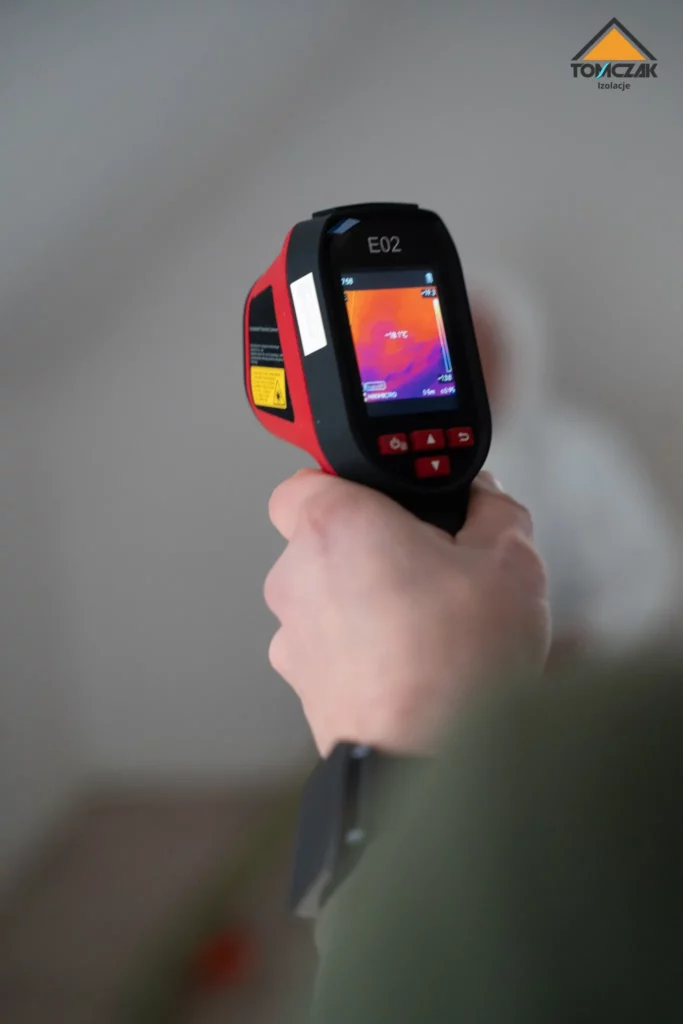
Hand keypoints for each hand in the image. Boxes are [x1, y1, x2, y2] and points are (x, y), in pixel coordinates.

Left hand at [264, 471, 549, 755]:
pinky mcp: (302, 687)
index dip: (347, 484)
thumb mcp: (509, 559)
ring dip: (366, 601)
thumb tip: (484, 497)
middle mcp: (296, 577)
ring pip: (328, 597)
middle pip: (324, 541)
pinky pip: (330, 647)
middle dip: (372, 547)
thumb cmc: (458, 658)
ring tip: (429, 627)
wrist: (430, 760)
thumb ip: (493, 509)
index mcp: (334, 526)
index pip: (306, 479)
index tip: (388, 500)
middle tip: (429, 566)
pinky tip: (412, 665)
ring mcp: (292, 637)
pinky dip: (361, 649)